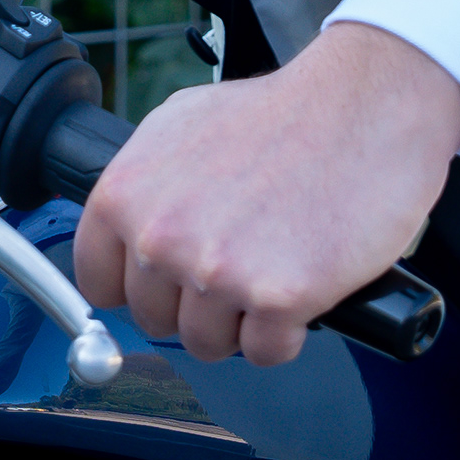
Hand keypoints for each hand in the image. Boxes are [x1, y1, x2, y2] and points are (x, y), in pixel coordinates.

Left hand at [71, 22, 459, 366]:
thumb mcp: (180, 125)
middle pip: (154, 319)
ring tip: (270, 270)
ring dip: (240, 321)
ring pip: (208, 343)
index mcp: (125, 193)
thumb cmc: (281, 113)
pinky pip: (266, 352)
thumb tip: (125, 233)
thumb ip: (144, 185)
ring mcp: (217, 272)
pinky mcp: (278, 298)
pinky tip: (301, 289)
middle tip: (236, 264)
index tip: (165, 280)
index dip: (137, 284)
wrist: (362, 107)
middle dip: (193, 302)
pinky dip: (287, 333)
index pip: (96, 281)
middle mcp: (160, 237)